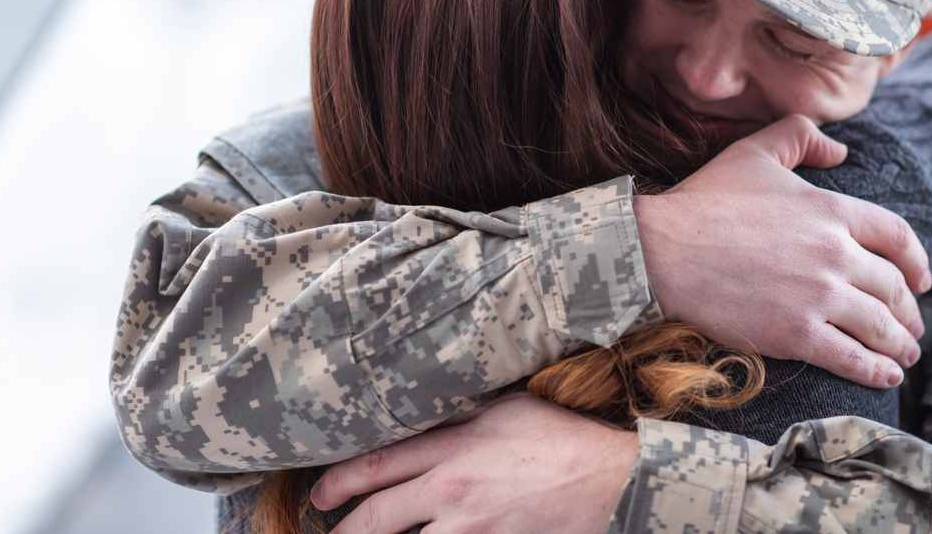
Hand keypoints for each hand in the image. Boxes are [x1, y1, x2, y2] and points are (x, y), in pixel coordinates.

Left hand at [311, 394, 637, 533]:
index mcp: (452, 446)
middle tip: (327, 532)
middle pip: (375, 517)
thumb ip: (461, 416)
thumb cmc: (563, 438)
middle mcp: (451, 488)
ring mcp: (469, 528)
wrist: (610, 479)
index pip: (376, 464)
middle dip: (343, 530)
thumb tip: (428, 415)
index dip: (338, 482)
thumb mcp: (506, 409)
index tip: (321, 493)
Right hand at [635, 114, 929, 388]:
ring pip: (879, 325)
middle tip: (911, 325)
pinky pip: (851, 357)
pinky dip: (876, 370)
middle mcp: (835, 252)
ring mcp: (818, 296)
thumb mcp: (754, 152)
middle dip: (909, 310)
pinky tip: (886, 376)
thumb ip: (800, 136)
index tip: (922, 280)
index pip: (897, 236)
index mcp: (831, 209)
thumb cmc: (703, 201)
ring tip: (904, 354)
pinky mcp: (795, 333)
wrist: (662, 250)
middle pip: (892, 287)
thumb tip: (841, 149)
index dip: (917, 261)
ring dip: (900, 343)